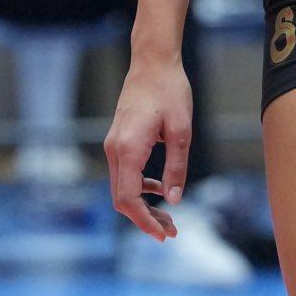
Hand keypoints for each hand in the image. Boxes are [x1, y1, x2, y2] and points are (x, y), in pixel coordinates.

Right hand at [104, 50, 190, 240]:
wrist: (153, 61)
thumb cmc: (170, 90)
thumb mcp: (181, 130)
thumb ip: (176, 167)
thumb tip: (174, 200)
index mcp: (128, 149)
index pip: (128, 199)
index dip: (144, 221)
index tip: (163, 234)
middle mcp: (115, 149)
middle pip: (122, 198)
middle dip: (145, 218)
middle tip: (171, 231)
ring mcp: (114, 144)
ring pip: (122, 187)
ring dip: (142, 205)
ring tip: (168, 217)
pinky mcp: (118, 139)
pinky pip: (124, 173)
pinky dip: (140, 187)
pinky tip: (160, 188)